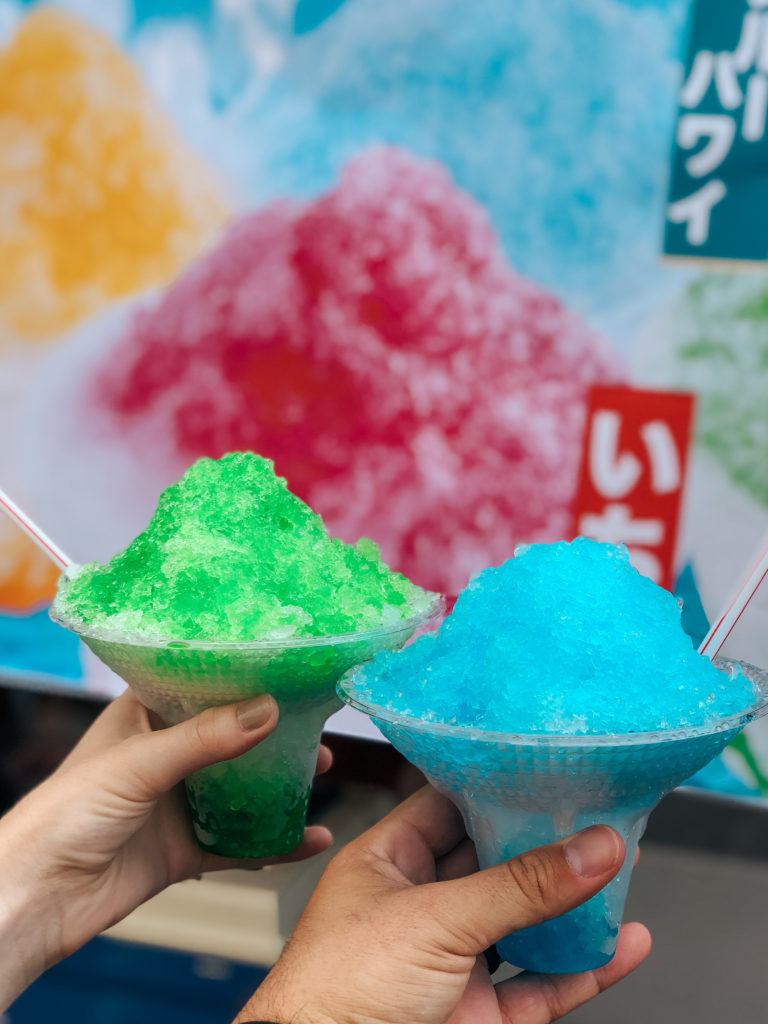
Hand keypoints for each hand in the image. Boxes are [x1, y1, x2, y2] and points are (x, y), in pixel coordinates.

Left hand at [0, 691, 332, 1008]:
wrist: (38, 896)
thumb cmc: (66, 812)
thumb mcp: (139, 761)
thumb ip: (204, 737)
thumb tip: (267, 710)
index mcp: (144, 717)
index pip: (200, 685)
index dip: (242, 676)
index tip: (287, 667)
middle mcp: (165, 756)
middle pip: (231, 737)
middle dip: (274, 733)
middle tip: (316, 725)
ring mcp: (177, 804)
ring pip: (241, 789)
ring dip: (280, 784)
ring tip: (324, 772)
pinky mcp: (184, 849)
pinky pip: (240, 843)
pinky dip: (275, 842)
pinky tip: (310, 837)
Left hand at [238, 786, 650, 1023]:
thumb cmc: (337, 990)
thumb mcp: (434, 919)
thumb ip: (519, 886)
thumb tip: (592, 848)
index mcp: (389, 863)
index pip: (449, 806)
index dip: (497, 787)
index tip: (547, 766)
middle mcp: (421, 907)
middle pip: (496, 862)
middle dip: (546, 842)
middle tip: (598, 813)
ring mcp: (453, 962)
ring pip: (526, 924)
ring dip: (573, 903)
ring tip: (624, 866)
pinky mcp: (480, 1015)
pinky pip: (543, 986)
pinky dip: (586, 969)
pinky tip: (623, 945)